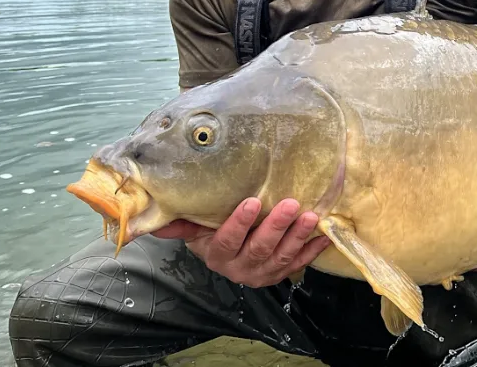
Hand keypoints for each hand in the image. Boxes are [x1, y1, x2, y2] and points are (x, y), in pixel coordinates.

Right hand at [152, 197, 331, 286]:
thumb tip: (152, 217)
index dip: (239, 224)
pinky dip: (312, 251)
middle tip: (291, 204)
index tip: (252, 202)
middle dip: (276, 227)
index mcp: (216, 255)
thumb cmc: (208, 229)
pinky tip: (323, 236)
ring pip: (281, 257)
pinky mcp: (279, 274)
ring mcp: (261, 273)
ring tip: (311, 216)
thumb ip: (179, 222)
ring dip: (298, 237)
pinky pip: (298, 264)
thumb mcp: (193, 226)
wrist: (224, 250)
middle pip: (259, 249)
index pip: (227, 240)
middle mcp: (239, 268)